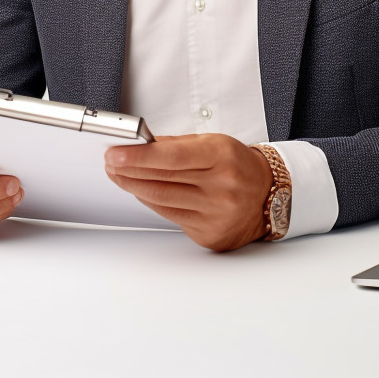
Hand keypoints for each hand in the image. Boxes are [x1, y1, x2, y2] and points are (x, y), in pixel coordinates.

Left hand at [104, 133, 273, 251]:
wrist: (267, 194)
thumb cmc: (237, 164)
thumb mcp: (212, 143)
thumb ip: (175, 144)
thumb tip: (139, 145)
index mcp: (221, 156)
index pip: (171, 156)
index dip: (138, 156)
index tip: (115, 153)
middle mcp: (221, 187)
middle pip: (162, 180)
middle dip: (129, 170)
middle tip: (110, 162)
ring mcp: (216, 213)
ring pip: (161, 200)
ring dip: (134, 186)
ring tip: (118, 175)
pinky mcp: (209, 234)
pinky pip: (170, 216)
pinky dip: (151, 201)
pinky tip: (140, 191)